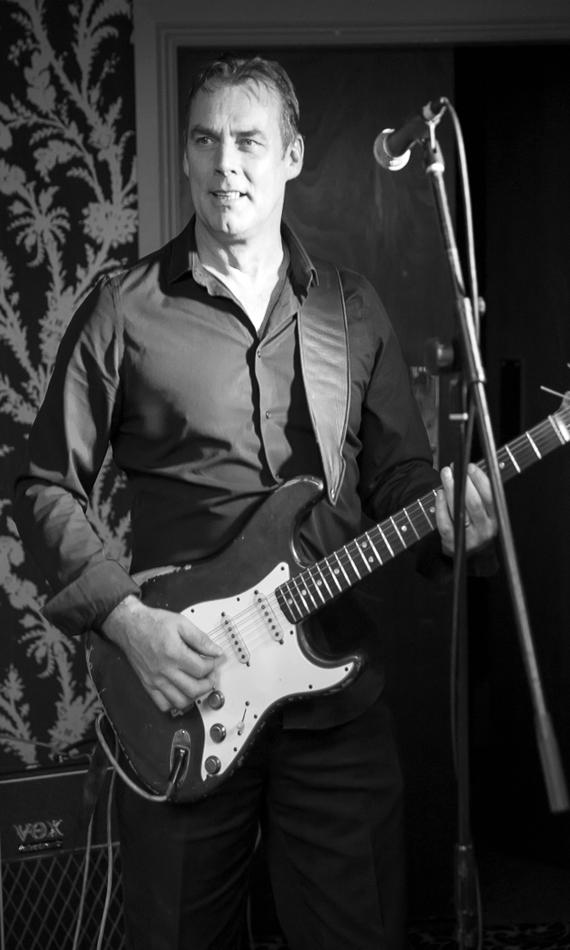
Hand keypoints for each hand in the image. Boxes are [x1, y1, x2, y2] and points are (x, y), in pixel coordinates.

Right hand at [100, 595, 223, 712]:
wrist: (130, 625)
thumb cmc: (153, 623)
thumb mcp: (181, 623)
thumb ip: (201, 639)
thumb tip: (216, 651)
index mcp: (174, 653)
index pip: (202, 669)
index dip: (213, 665)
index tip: (214, 660)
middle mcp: (164, 669)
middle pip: (194, 689)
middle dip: (208, 684)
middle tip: (211, 675)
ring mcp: (155, 679)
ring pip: (180, 701)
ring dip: (194, 696)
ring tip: (198, 684)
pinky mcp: (147, 684)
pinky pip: (163, 705)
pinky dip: (175, 703)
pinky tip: (180, 691)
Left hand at [435, 463, 496, 555]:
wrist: (471, 555)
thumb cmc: (476, 525)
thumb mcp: (485, 513)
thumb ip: (480, 493)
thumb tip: (468, 468)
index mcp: (496, 519)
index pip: (490, 496)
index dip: (480, 480)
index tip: (470, 466)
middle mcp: (485, 529)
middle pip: (474, 503)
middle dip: (463, 483)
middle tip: (453, 469)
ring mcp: (469, 538)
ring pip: (459, 510)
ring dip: (450, 490)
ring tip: (446, 476)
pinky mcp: (453, 543)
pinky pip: (445, 522)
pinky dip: (441, 506)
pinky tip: (440, 494)